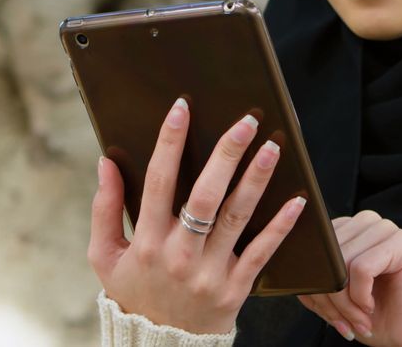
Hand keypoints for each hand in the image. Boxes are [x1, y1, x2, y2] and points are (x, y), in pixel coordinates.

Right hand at [88, 98, 305, 333]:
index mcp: (145, 241)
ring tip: (272, 147)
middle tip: (245, 122)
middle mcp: (178, 255)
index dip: (169, 142)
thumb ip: (104, 209)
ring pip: (236, 218)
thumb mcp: (105, 257)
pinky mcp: (235, 289)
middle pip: (205, 196)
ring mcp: (209, 273)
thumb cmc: (133, 293)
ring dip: (256, 180)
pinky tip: (297, 200)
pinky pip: (261, 253)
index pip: (158, 182)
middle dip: (226, 154)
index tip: (182, 107)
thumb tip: (105, 162)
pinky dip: (280, 226)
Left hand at [298, 211, 401, 345]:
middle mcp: (367, 222)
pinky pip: (361, 268)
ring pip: (341, 262)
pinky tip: (371, 307)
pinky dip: (360, 296)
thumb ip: (316, 279)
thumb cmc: (375, 316)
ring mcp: (386, 228)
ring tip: (357, 320)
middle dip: (329, 298)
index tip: (326, 313)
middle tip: (343, 323)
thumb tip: (296, 273)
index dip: (314, 284)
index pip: (315, 248)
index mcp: (348, 228)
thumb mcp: (334, 297)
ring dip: (345, 302)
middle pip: (326, 255)